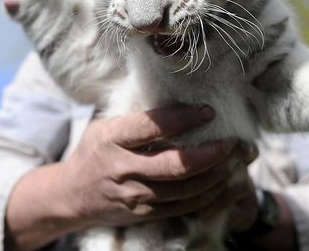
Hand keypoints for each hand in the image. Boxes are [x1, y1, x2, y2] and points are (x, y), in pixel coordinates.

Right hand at [57, 105, 255, 227]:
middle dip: (211, 153)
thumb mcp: (106, 125)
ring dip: (217, 175)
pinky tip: (224, 182)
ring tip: (236, 160)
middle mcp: (122, 169)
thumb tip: (179, 94)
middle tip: (231, 141)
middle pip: (176, 165)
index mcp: (112, 138)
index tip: (208, 110)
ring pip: (186, 190)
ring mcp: (134, 196)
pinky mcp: (145, 214)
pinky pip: (185, 207)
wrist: (72, 195)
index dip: (184, 118)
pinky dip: (210, 195)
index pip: (152, 126)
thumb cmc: (95, 151)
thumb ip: (137, 116)